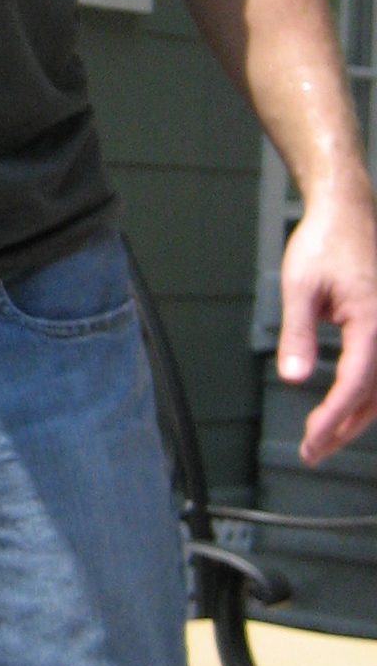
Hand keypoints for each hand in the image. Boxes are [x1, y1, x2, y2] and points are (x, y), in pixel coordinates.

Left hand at [278, 177, 376, 462]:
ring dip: (357, 417)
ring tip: (324, 439)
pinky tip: (346, 411)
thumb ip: (298, 335)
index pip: (355, 384)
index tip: (312, 441)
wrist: (348, 213)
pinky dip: (368, 396)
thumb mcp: (300, 287)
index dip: (333, 418)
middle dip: (344, 428)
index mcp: (374, 322)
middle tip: (313, 452)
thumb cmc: (324, 243)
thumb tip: (295, 378)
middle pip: (376, 395)